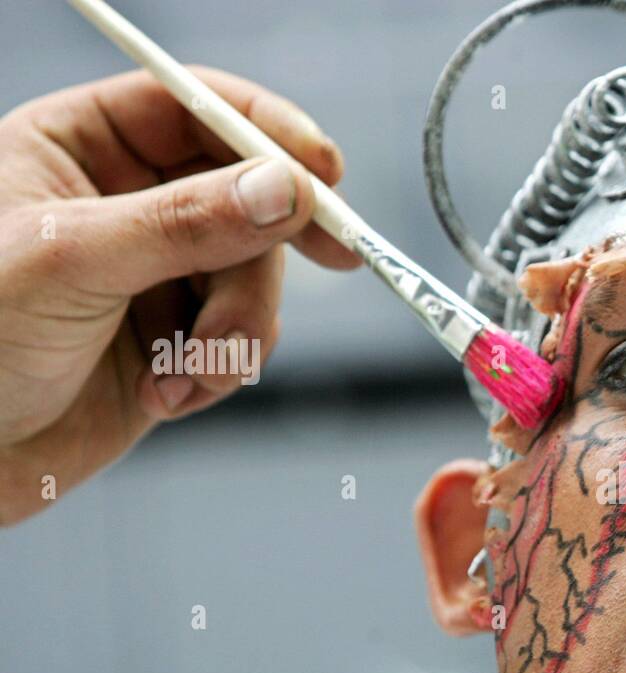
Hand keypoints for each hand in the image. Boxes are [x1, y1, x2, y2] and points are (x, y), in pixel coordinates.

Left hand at [0, 67, 361, 524]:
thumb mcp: (74, 261)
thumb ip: (185, 222)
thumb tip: (285, 190)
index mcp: (79, 148)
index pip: (193, 108)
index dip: (266, 131)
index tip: (325, 172)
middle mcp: (125, 205)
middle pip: (246, 197)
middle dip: (263, 253)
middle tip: (337, 257)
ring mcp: (155, 276)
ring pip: (256, 277)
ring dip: (238, 330)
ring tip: (188, 371)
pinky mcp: (176, 343)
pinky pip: (243, 340)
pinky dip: (222, 373)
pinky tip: (170, 396)